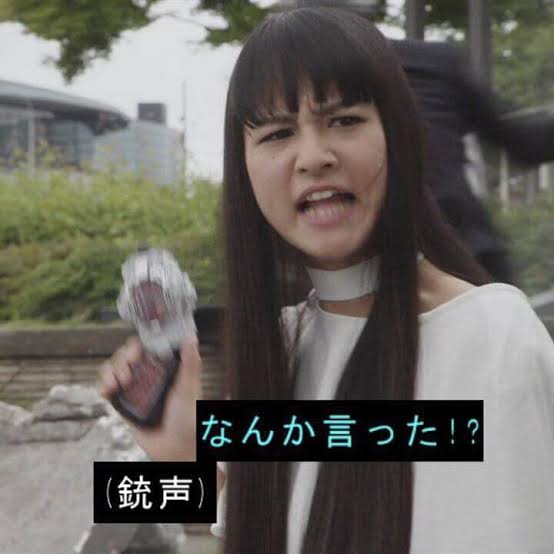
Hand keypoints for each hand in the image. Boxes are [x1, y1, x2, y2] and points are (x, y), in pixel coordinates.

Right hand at [97, 334, 201, 460]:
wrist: (176, 449)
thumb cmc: (189, 418)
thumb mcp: (189, 387)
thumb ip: (190, 362)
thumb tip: (190, 337)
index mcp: (164, 367)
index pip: (145, 347)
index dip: (136, 347)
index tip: (136, 354)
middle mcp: (148, 375)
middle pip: (126, 356)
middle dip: (122, 360)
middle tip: (127, 374)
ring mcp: (135, 389)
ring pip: (114, 369)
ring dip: (110, 371)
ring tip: (116, 384)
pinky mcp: (124, 404)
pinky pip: (108, 389)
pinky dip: (102, 385)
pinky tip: (105, 391)